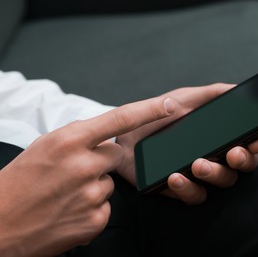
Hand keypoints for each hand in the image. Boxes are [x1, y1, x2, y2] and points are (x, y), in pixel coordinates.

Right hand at [0, 96, 177, 255]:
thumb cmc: (19, 182)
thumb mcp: (45, 147)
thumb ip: (80, 137)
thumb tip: (108, 134)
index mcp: (69, 140)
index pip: (120, 118)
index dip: (149, 110)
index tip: (170, 105)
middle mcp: (84, 165)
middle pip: (116, 154)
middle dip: (102, 160)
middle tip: (74, 171)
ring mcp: (91, 194)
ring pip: (110, 182)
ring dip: (94, 186)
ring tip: (66, 194)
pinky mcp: (95, 219)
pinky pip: (107, 206)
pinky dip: (92, 207)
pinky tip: (70, 210)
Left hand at [115, 84, 257, 204]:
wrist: (123, 134)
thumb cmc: (156, 115)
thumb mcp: (183, 99)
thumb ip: (209, 94)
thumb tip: (235, 88)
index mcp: (217, 136)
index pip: (246, 143)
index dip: (255, 144)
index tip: (254, 141)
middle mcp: (213, 157)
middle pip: (240, 166)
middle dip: (242, 160)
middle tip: (232, 153)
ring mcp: (198, 175)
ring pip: (222, 182)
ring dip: (214, 173)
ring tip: (198, 163)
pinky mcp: (180, 189)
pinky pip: (194, 196)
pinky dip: (188, 187)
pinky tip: (176, 176)